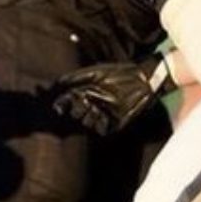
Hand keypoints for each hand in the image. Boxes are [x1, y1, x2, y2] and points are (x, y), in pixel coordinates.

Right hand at [51, 55, 172, 135]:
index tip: (59, 107)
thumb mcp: (95, 71)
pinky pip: (101, 130)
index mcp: (86, 93)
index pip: (68, 102)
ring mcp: (104, 115)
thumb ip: (76, 77)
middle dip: (76, 110)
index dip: (62, 105)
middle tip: (83, 102)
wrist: (143, 78)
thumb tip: (58, 83)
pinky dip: (98, 125)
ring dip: (86, 118)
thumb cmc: (119, 72)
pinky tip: (101, 115)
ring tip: (94, 107)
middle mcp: (93, 105)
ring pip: (86, 123)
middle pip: (76, 114)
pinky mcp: (115, 123)